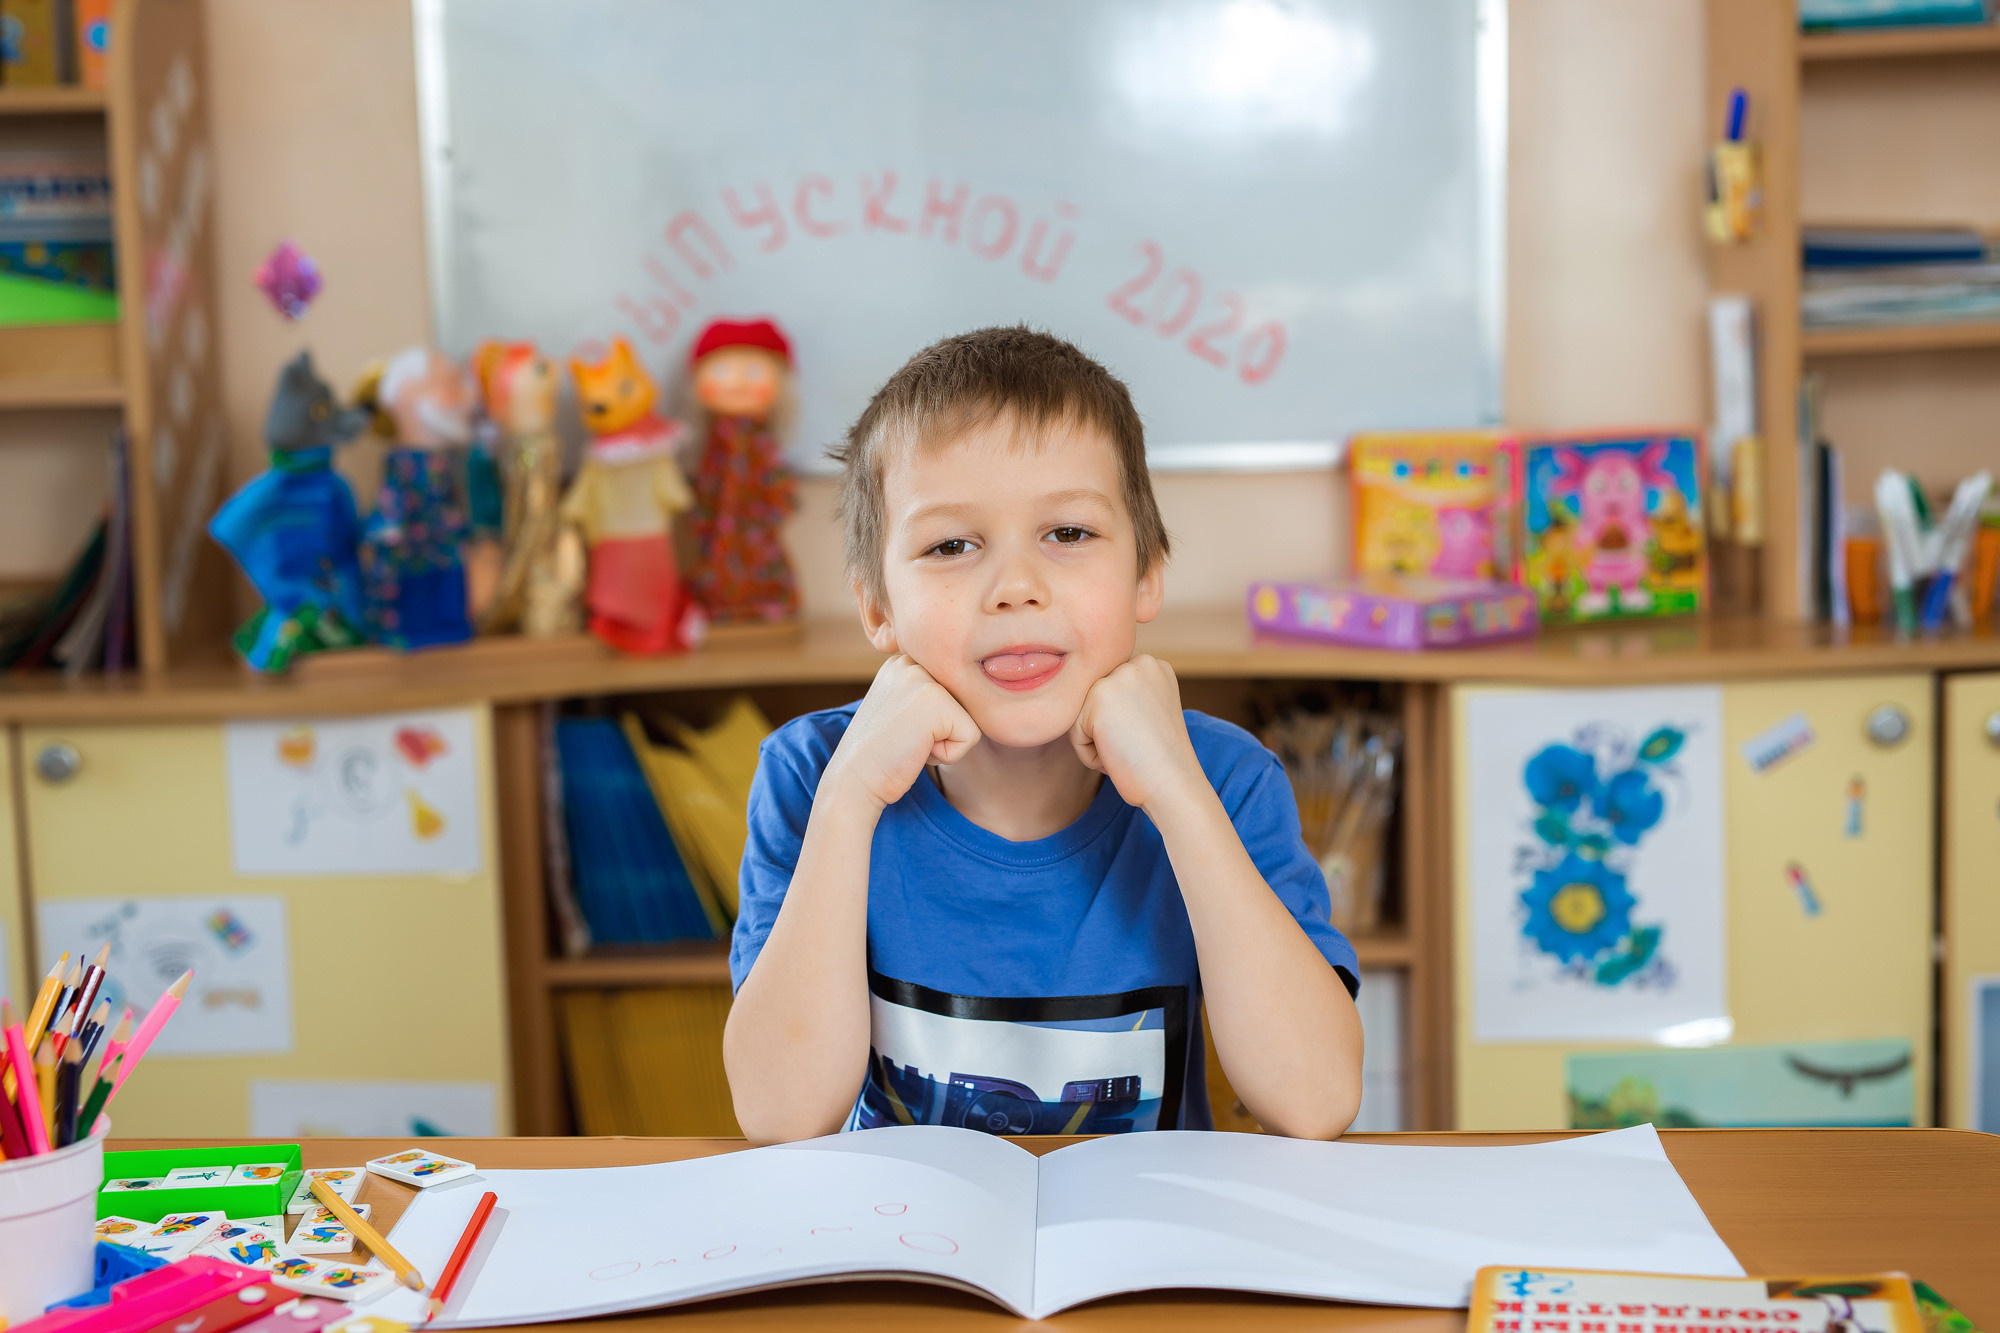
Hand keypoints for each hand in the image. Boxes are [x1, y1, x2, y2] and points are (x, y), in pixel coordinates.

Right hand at [827, 654, 980, 811]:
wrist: (854, 781)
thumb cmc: (879, 755)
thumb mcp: (898, 711)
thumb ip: (925, 697)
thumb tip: (967, 695)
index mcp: (901, 662)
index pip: (949, 692)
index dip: (933, 723)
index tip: (899, 731)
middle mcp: (911, 662)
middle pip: (962, 703)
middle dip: (941, 730)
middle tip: (905, 739)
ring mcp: (923, 679)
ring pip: (968, 718)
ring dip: (945, 742)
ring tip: (910, 743)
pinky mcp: (938, 702)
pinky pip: (971, 736)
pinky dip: (949, 755)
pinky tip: (916, 750)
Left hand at [1069, 655, 1205, 812]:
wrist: (1173, 785)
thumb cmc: (1159, 762)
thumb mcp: (1149, 714)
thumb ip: (1125, 697)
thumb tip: (1088, 696)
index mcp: (1154, 665)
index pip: (1110, 693)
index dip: (1121, 724)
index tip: (1145, 737)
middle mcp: (1138, 662)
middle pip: (1093, 701)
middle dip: (1107, 730)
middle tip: (1136, 746)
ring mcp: (1118, 676)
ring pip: (1081, 715)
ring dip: (1098, 742)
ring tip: (1128, 750)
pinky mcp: (1098, 696)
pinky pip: (1074, 732)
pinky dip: (1090, 754)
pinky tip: (1118, 755)